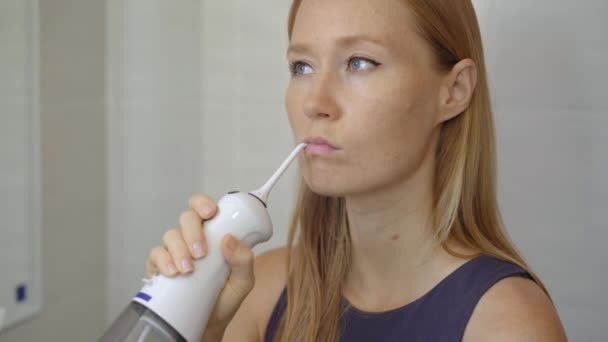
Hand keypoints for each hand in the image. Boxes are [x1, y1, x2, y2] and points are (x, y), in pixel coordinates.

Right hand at [145, 194, 255, 335]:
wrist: (209, 323)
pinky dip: (163, 261)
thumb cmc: (226, 297)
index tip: (210, 213)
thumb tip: (229, 239)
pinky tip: (173, 272)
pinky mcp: (160, 267)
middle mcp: (193, 238)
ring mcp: (176, 251)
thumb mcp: (244, 281)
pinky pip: (156, 254)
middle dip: (193, 232)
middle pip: (187, 218)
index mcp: (214, 233)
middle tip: (201, 253)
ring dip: (179, 249)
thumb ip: (244, 260)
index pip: (205, 208)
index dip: (203, 203)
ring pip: (171, 235)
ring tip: (189, 269)